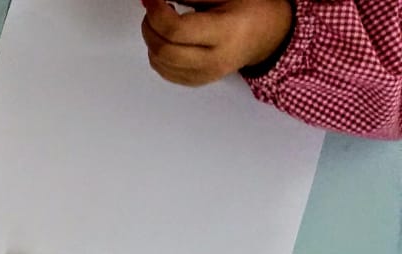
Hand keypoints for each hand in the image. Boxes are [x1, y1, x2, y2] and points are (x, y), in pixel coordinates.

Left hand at [141, 0, 292, 85]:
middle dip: (150, 26)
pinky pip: (164, 71)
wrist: (266, 35)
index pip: (176, 30)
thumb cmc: (250, 11)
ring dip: (151, 39)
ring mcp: (204, 75)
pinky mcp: (196, 81)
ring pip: (159, 62)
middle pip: (164, 50)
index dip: (157, 13)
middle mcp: (215, 60)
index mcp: (226, 33)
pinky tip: (167, 38)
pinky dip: (157, 52)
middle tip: (155, 9)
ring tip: (162, 21)